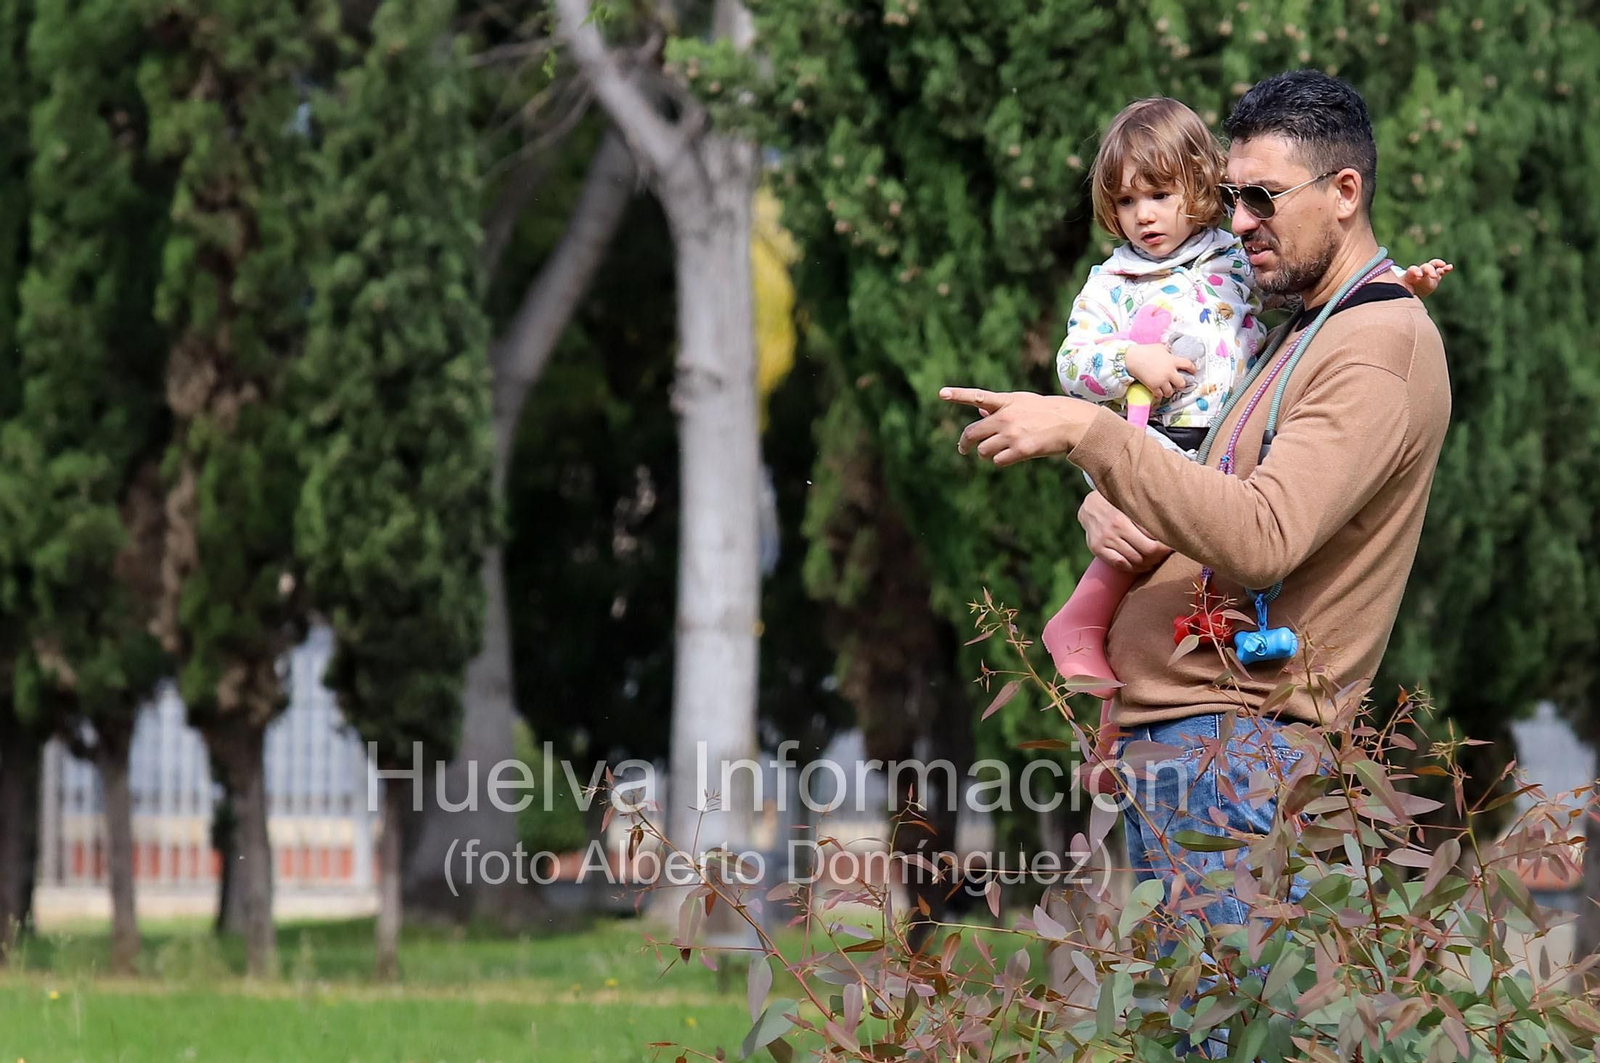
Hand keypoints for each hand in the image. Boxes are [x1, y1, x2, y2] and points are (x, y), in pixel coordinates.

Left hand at [940, 387, 1096, 465]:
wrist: (1072, 423)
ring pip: (983, 450)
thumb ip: (999, 406)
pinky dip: (1001, 461)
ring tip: (1000, 450)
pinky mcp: (1020, 449)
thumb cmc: (1047, 412)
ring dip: (987, 453)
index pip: (977, 396)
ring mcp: (1012, 434)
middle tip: (963, 449)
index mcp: (1006, 402)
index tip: (941, 393)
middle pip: (972, 433)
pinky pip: (998, 461)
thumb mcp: (1023, 402)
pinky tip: (1013, 456)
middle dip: (965, 444)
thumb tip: (979, 408)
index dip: (958, 395)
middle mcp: (1005, 417)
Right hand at [1078, 490, 1170, 572]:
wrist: (1090, 506)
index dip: (1167, 543)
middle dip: (1160, 555)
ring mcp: (1105, 540)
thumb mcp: (1131, 503)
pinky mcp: (1097, 548)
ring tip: (1155, 559)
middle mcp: (1114, 528)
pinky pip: (1120, 564)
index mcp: (1125, 516)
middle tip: (1166, 553)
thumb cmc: (1118, 503)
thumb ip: (1147, 513)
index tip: (1174, 543)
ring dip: (1148, 563)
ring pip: (1134, 560)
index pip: (1153, 537)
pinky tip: (1141, 565)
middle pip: (1147, 551)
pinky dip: (1133, 568)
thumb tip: (1172, 523)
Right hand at [1123, 343, 1195, 400]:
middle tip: (1178, 383)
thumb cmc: (1146, 351)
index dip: (1192, 369)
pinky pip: (1159, 395)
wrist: (1133, 358)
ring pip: (1170, 392)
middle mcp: (1169, 372)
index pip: (1188, 365)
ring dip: (1169, 391)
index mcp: (1173, 360)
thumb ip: (1169, 352)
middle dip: (1181, 384)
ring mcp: (1161, 380)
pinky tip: (1158, 392)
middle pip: (1182, 383)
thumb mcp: (1161, 347)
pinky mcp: (1153, 386)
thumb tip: (1172, 352)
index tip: (1192, 371)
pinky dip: (1159, 394)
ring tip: (1167, 389)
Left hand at [1397, 258, 1452, 297]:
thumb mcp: (1396, 292)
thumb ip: (1393, 293)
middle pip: (1424, 268)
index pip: (1412, 271)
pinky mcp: (1435, 277)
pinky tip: (1450, 267)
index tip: (1418, 275)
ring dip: (1438, 267)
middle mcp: (1419, 273)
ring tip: (1444, 266)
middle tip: (1432, 275)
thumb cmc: (1400, 292)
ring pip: (1433, 268)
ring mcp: (1427, 274)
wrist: (1405, 290)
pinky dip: (1445, 269)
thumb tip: (1382, 302)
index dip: (1415, 272)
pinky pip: (1441, 272)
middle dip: (1429, 270)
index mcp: (1409, 276)